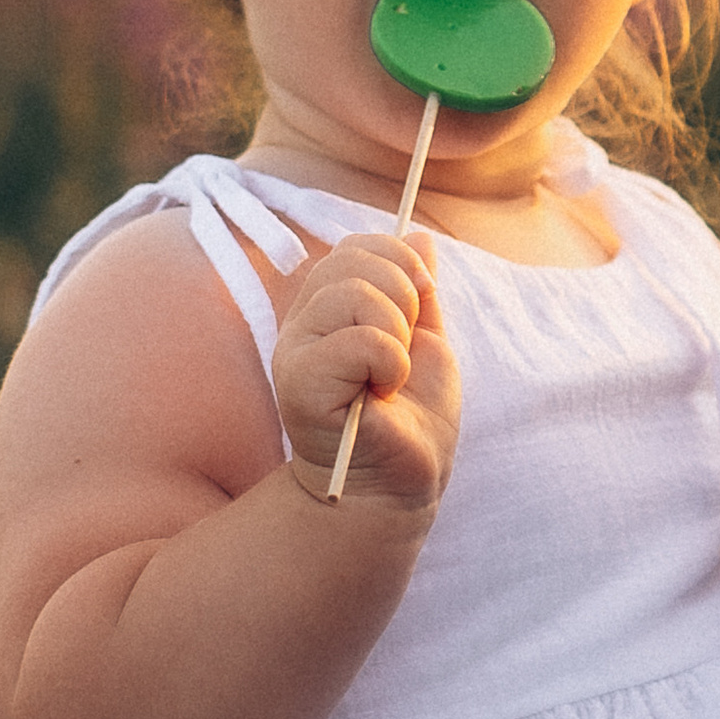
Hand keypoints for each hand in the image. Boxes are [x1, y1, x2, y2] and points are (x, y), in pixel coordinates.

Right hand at [274, 230, 459, 509]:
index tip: (420, 308)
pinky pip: (360, 340)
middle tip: (401, 351)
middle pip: (354, 258)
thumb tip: (420, 235)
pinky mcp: (299, 384)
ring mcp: (295, 351)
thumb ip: (419, 290)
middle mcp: (303, 322)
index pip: (356, 245)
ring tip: (390, 377)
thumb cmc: (409, 419)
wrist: (400, 483)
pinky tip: (382, 394)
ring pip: (354, 292)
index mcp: (328, 307)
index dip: (400, 264)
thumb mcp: (424, 340)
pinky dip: (390, 364)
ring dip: (395, 335)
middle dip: (404, 297)